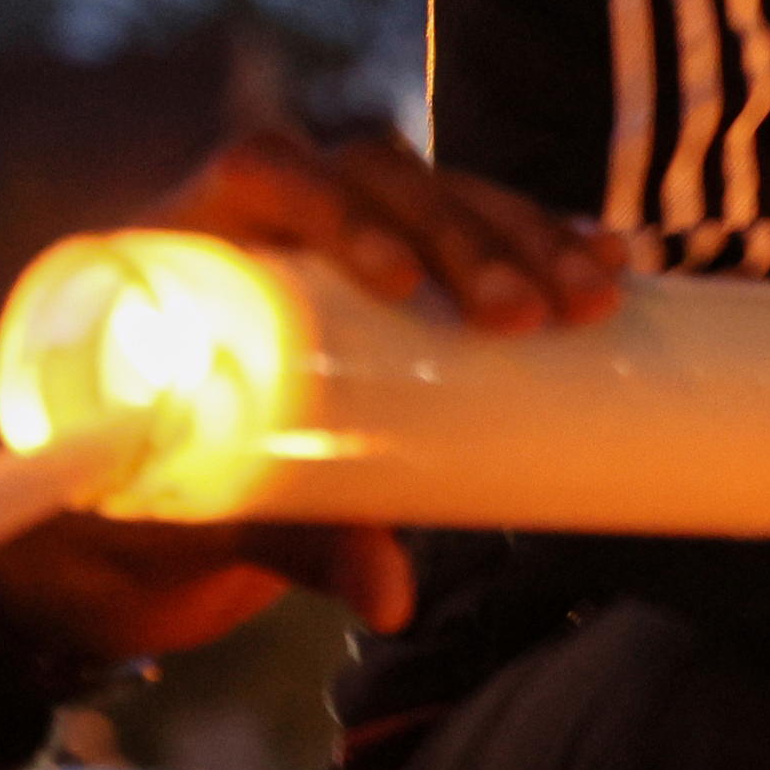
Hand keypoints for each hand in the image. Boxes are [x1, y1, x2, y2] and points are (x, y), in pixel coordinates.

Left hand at [0, 128, 627, 658]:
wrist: (161, 490)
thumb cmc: (162, 491)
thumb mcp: (213, 515)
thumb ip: (295, 543)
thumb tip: (390, 597)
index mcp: (194, 240)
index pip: (263, 172)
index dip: (334, 207)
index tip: (397, 282)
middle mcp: (276, 215)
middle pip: (378, 177)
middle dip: (463, 236)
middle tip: (523, 314)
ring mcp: (352, 229)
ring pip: (444, 192)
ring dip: (522, 235)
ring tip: (589, 296)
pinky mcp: (410, 263)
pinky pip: (483, 224)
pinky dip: (545, 238)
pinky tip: (607, 258)